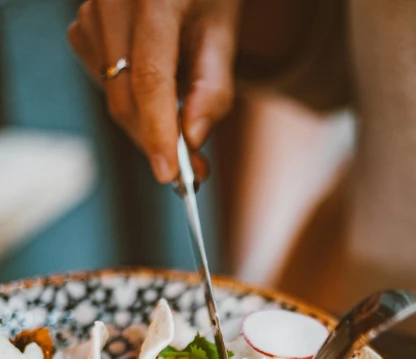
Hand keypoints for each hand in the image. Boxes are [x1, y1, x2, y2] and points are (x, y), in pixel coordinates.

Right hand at [68, 0, 241, 183]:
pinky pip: (105, 88)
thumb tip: (193, 140)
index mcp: (154, 0)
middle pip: (126, 98)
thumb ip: (213, 88)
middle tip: (194, 171)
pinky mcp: (82, 31)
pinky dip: (133, 105)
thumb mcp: (224, 32)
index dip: (158, 132)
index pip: (150, 79)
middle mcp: (112, 4)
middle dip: (157, 144)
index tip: (170, 174)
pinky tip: (154, 91)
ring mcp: (90, 16)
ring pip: (115, 100)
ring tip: (183, 127)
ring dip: (148, 127)